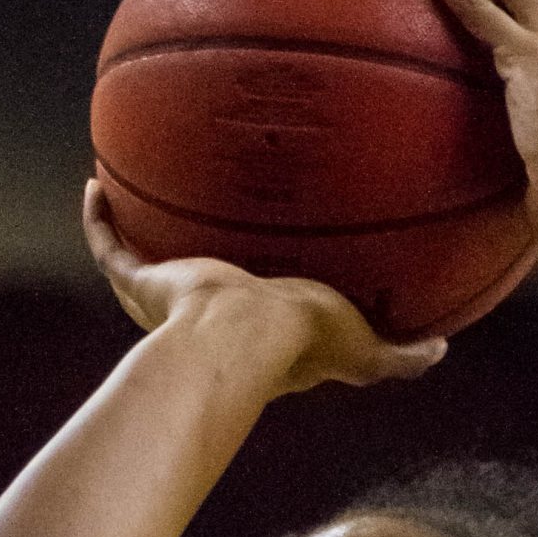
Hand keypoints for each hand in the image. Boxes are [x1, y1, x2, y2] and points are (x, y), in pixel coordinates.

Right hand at [83, 180, 447, 394]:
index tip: (256, 275)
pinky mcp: (140, 279)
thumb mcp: (361, 346)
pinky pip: (108, 244)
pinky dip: (98, 218)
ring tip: (136, 192)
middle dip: (189, 261)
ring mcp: (166, 297)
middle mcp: (203, 316)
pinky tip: (96, 182)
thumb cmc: (298, 344)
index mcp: (252, 333)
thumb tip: (442, 352)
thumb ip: (400, 354)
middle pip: (191, 284)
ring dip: (138, 231)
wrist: (240, 337)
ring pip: (141, 263)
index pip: (249, 314)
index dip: (251, 299)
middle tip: (197, 223)